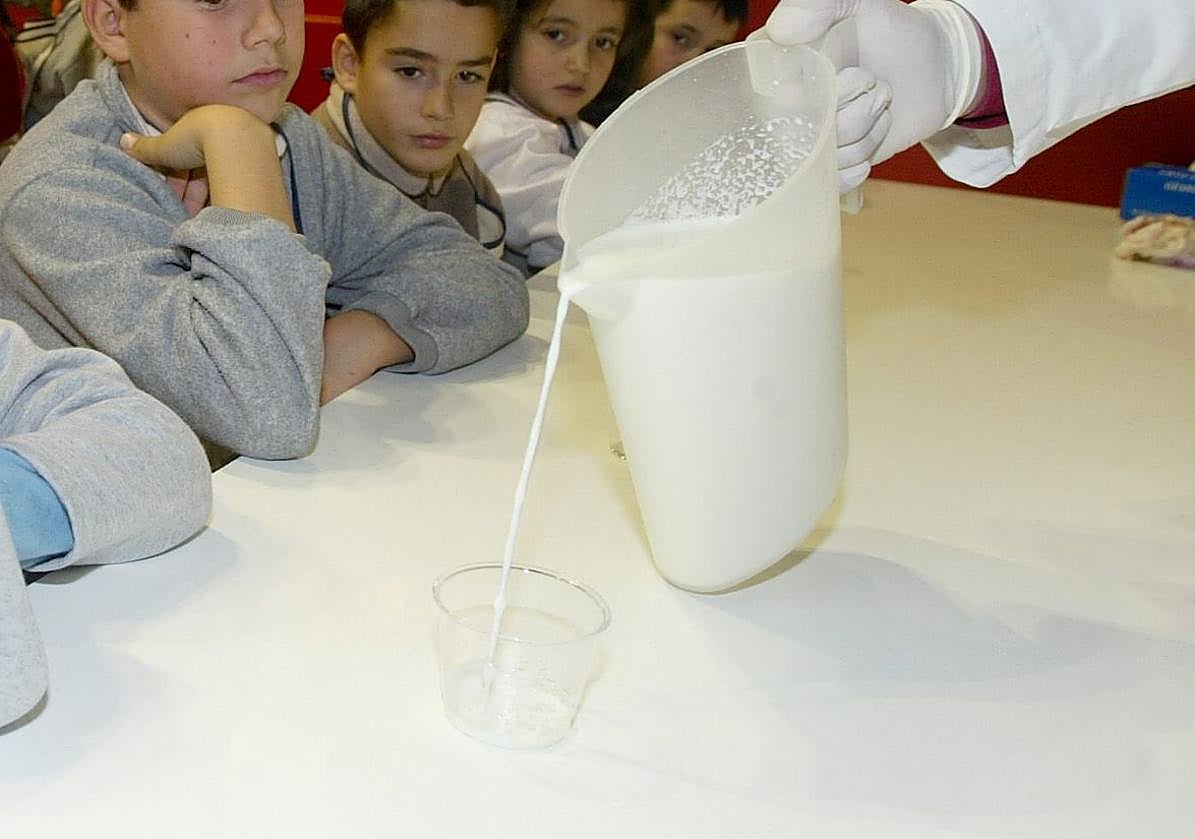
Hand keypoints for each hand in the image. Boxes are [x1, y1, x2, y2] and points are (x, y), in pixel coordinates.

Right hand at [120, 105, 294, 229]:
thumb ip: (147, 147)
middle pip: (205, 166)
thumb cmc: (199, 138)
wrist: (239, 142)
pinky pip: (240, 183)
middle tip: (182, 211)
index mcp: (206, 122)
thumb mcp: (167, 145)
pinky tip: (220, 214)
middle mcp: (229, 132)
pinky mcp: (264, 166)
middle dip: (191, 190)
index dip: (175, 175)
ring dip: (208, 197)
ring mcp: (249, 148)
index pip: (186, 153)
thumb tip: (123, 141)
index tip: (170, 195)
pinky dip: (228, 196)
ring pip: (223, 175)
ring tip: (198, 218)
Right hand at [766, 0, 984, 189]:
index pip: (775, 99)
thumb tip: (780, 30)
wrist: (938, 68)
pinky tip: (873, 141)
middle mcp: (794, 109)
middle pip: (805, 134)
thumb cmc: (897, 34)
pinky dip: (860, 162)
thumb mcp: (864, 3)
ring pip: (827, 157)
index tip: (840, 75)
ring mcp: (814, 141)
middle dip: (852, 111)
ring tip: (881, 106)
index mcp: (788, 71)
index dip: (810, 96)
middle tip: (877, 84)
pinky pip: (833, 181)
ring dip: (866, 133)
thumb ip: (821, 3)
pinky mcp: (835, 167)